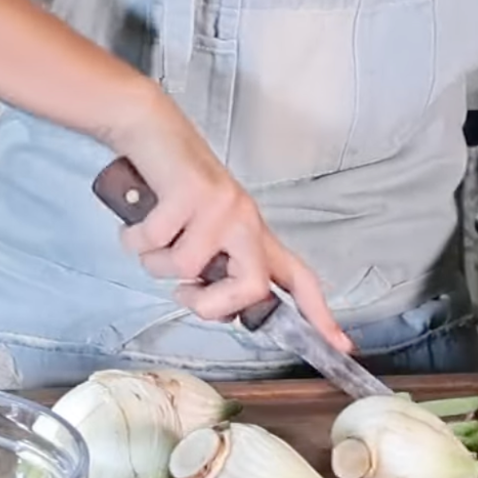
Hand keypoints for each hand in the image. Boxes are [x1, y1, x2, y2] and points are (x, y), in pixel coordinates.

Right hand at [108, 93, 351, 353]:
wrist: (153, 131)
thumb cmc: (173, 188)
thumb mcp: (204, 232)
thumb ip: (217, 269)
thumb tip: (217, 309)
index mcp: (254, 234)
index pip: (298, 279)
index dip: (319, 315)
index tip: (342, 346)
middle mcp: (246, 221)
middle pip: (250, 289)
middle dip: (209, 305)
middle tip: (184, 290)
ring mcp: (221, 207)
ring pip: (187, 270)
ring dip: (157, 261)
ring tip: (154, 234)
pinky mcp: (191, 193)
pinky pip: (154, 243)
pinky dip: (135, 239)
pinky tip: (138, 218)